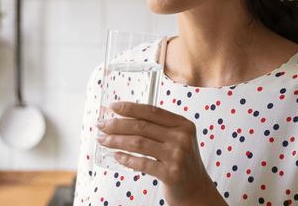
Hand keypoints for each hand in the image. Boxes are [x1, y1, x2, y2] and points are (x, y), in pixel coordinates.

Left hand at [95, 101, 225, 205]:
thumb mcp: (175, 138)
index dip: (130, 107)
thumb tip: (122, 117)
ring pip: (138, 143)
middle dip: (117, 124)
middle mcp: (182, 137)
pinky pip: (142, 163)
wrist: (196, 190)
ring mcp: (178, 156)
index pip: (152, 111)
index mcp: (182, 124)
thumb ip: (156, 126)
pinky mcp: (171, 174)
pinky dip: (126, 159)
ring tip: (102, 140)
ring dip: (116, 140)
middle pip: (142, 126)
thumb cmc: (180, 160)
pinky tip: (116, 156)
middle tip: (101, 125)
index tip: (113, 107)